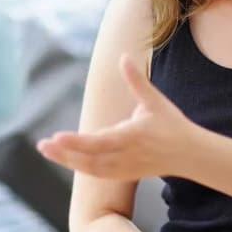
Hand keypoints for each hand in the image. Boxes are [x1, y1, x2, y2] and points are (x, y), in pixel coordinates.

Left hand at [36, 54, 199, 179]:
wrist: (190, 154)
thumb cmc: (171, 124)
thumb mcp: (155, 100)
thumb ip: (136, 80)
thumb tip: (124, 56)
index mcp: (132, 136)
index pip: (99, 142)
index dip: (76, 142)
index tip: (56, 137)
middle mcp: (126, 155)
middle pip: (89, 159)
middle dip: (64, 153)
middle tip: (42, 145)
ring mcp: (125, 168)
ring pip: (91, 168)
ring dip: (67, 160)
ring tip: (46, 149)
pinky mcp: (124, 174)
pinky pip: (97, 173)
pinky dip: (80, 167)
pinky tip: (64, 158)